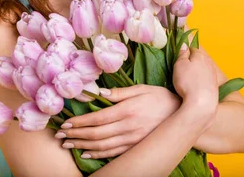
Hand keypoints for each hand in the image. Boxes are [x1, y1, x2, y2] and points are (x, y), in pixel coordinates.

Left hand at [55, 84, 180, 158]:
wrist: (183, 115)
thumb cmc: (161, 97)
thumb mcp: (141, 89)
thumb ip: (120, 93)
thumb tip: (99, 93)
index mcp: (126, 111)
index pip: (97, 119)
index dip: (79, 122)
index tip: (66, 123)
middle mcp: (127, 127)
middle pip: (96, 134)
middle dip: (76, 135)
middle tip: (60, 136)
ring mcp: (132, 140)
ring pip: (102, 145)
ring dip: (83, 145)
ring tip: (68, 144)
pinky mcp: (136, 146)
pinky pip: (114, 153)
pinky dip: (98, 154)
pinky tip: (87, 152)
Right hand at [173, 44, 217, 120]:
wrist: (202, 104)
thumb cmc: (188, 83)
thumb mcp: (179, 65)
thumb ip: (182, 54)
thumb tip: (184, 45)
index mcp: (200, 55)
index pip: (192, 48)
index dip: (184, 51)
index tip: (177, 57)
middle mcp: (209, 63)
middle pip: (199, 57)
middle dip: (191, 60)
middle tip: (181, 67)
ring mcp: (213, 74)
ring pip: (203, 67)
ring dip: (196, 69)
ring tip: (188, 77)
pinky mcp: (214, 85)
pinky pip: (206, 77)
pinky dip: (200, 79)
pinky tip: (195, 85)